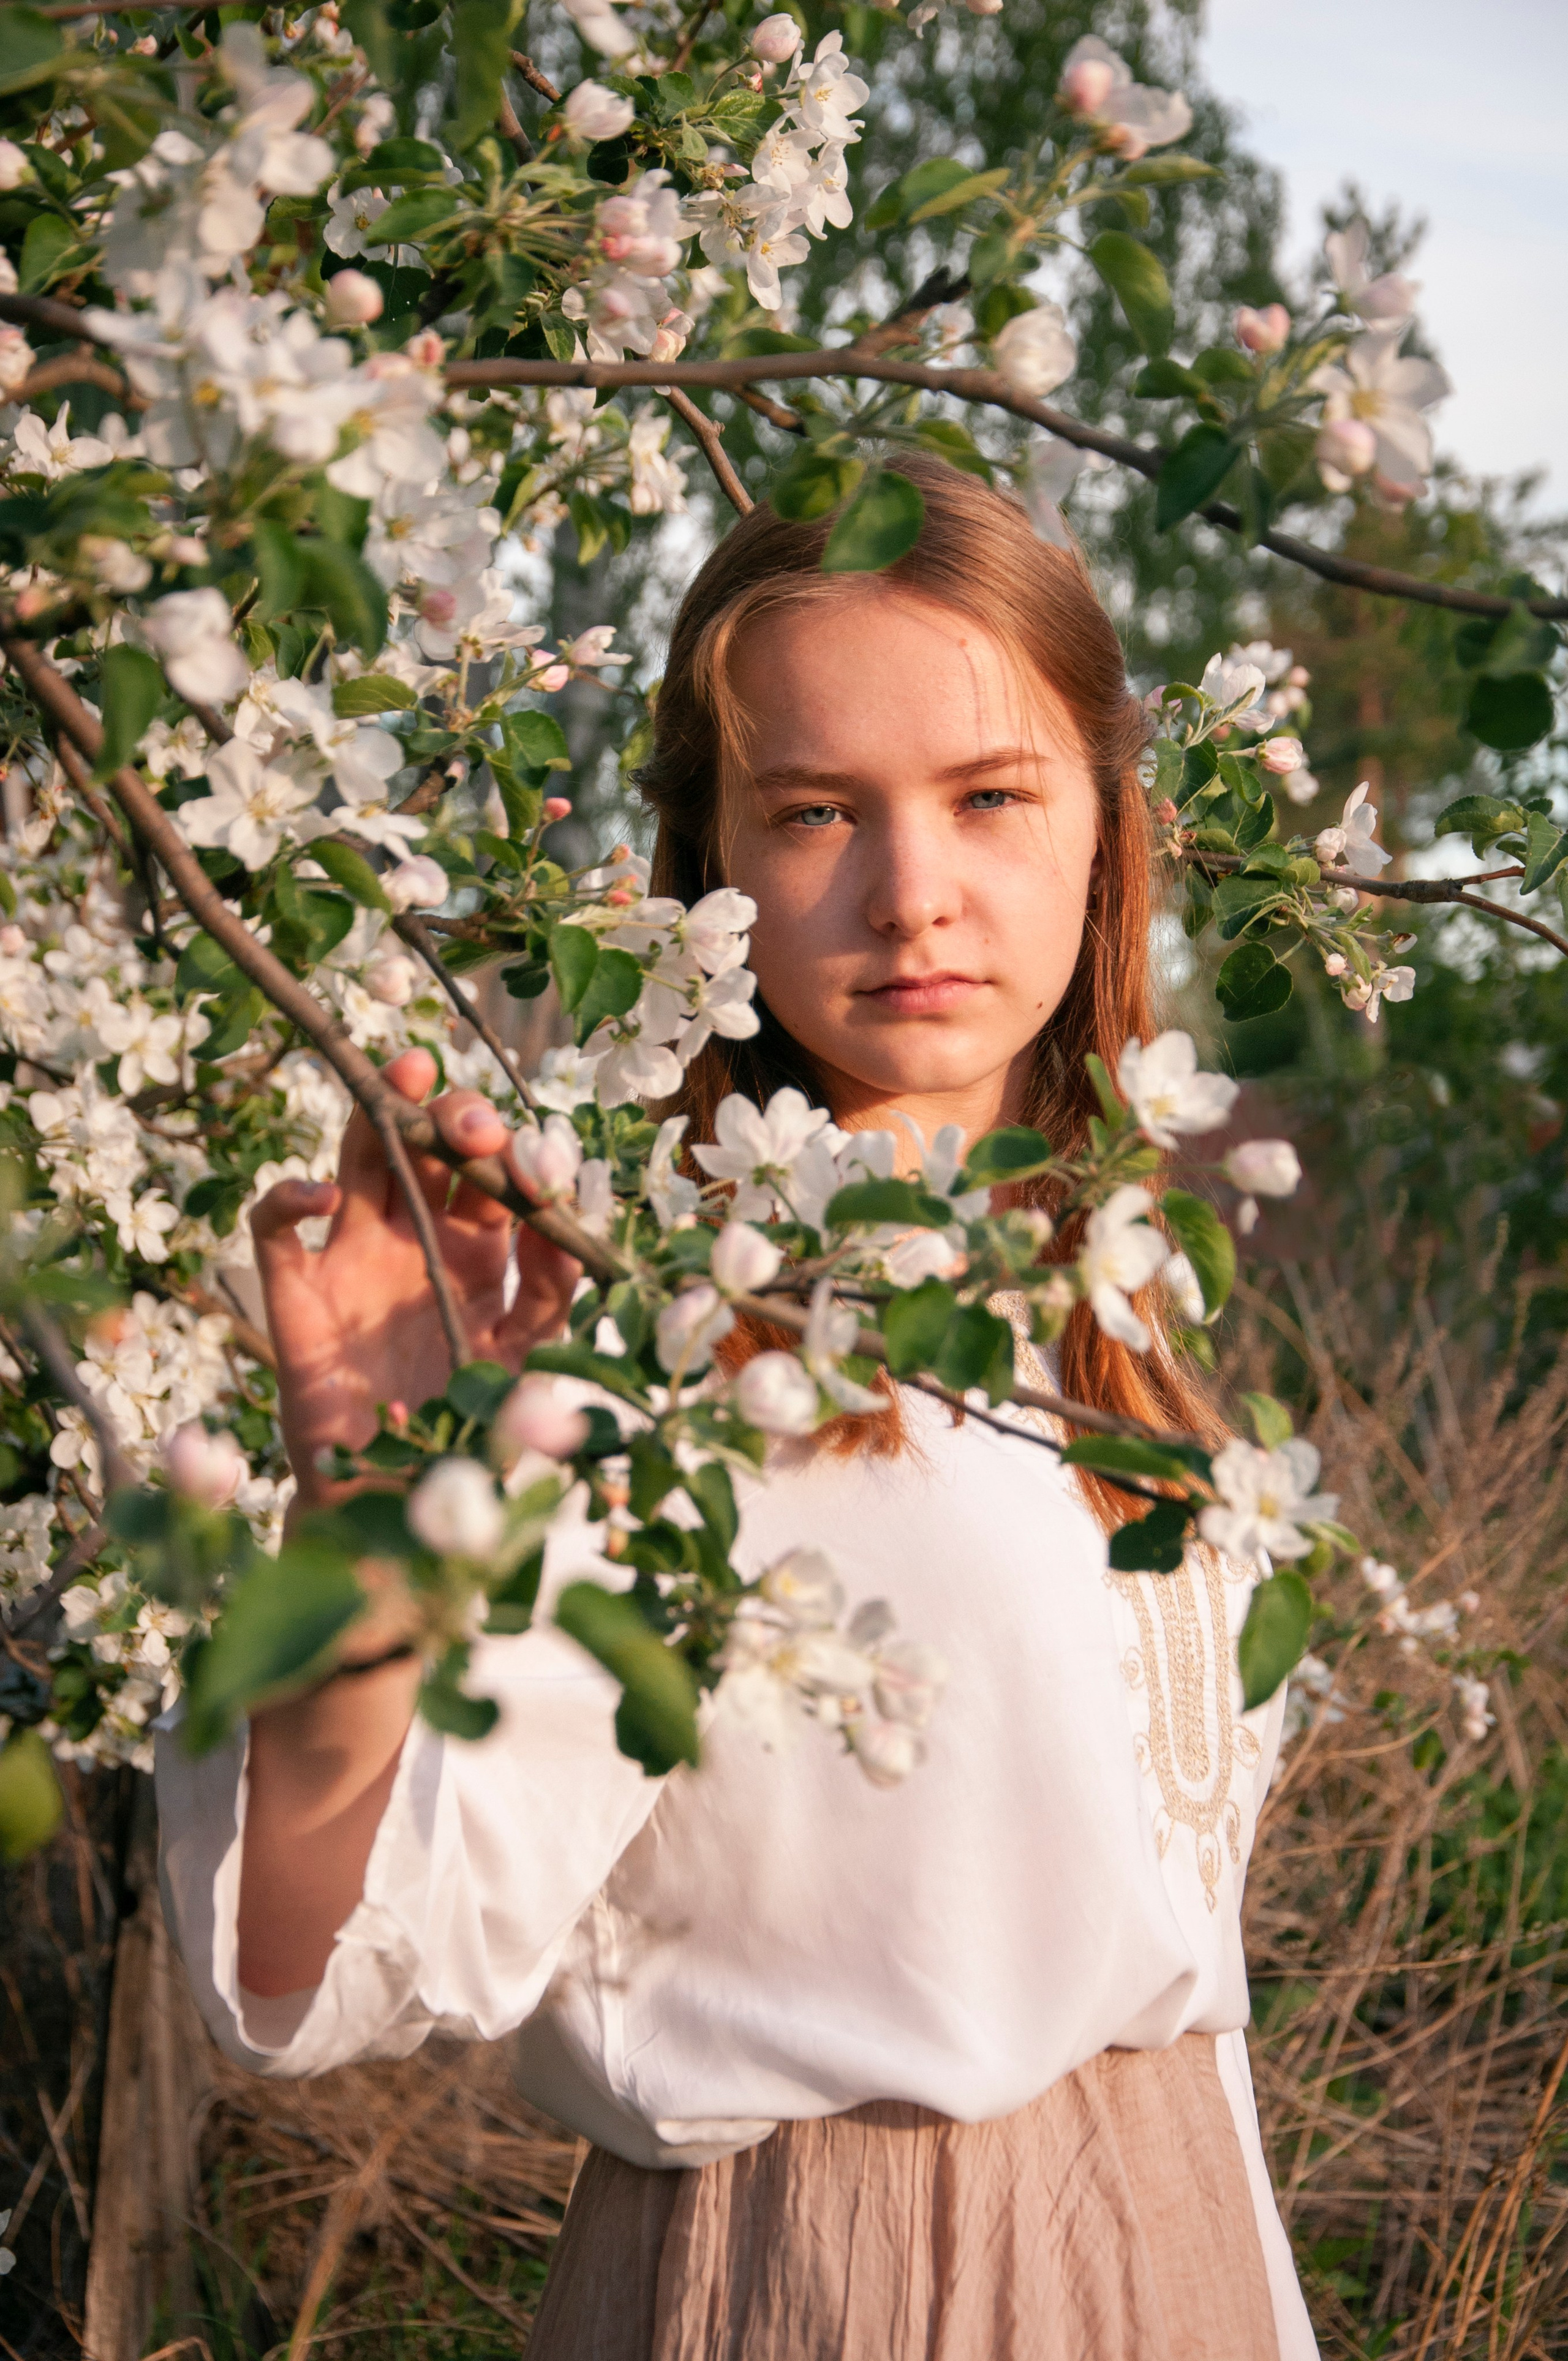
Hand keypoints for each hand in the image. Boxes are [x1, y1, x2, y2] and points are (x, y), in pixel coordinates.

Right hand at [251, 1047, 577, 1507]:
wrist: (387, 1523)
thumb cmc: (460, 1454)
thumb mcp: (524, 1376)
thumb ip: (549, 1305)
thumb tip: (566, 1231)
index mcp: (478, 1266)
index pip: (497, 1188)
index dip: (516, 1161)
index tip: (536, 1160)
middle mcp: (416, 1253)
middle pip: (430, 1155)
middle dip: (453, 1120)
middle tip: (470, 1121)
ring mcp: (351, 1267)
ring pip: (360, 1162)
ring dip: (379, 1113)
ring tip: (405, 1080)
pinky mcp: (293, 1299)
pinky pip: (278, 1229)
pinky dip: (290, 1197)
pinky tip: (322, 1197)